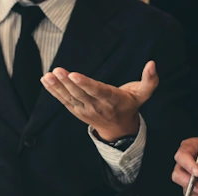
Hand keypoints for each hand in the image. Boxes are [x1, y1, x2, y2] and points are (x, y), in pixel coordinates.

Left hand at [41, 61, 158, 140]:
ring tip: (47, 76)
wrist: (118, 129)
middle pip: (80, 94)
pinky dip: (54, 91)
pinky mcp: (76, 110)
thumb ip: (150, 80)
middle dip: (67, 83)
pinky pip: (63, 100)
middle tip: (57, 71)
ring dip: (57, 87)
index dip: (85, 84)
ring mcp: (84, 110)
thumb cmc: (130, 105)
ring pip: (69, 98)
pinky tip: (45, 80)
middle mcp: (96, 106)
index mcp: (112, 100)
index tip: (73, 75)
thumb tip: (152, 63)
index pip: (97, 91)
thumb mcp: (143, 94)